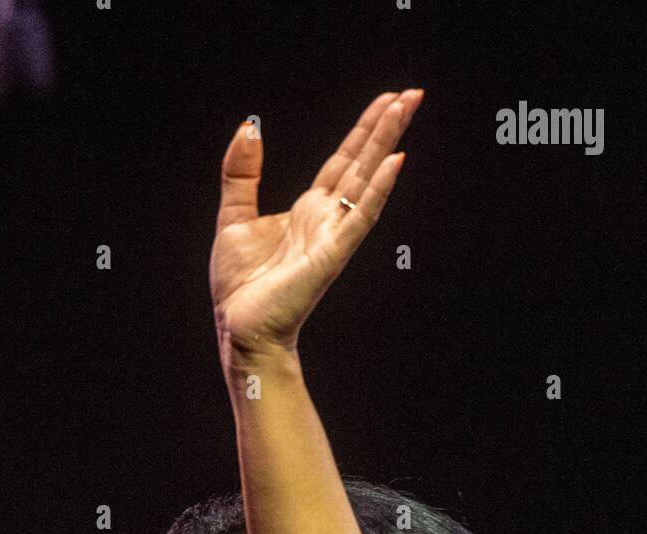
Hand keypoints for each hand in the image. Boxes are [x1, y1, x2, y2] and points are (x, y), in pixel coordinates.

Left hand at [209, 89, 423, 360]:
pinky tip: (396, 162)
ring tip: (408, 107)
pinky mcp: (331, 254)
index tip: (387, 100)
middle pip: (362, 162)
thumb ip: (241, 173)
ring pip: (367, 180)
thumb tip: (249, 128)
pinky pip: (361, 217)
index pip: (343, 161)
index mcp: (309, 211)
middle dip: (386, 126)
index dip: (364, 130)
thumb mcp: (233, 215)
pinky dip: (379, 189)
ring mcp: (333, 235)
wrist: (240, 327)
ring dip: (388, 143)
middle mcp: (327, 219)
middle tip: (413, 93)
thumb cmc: (240, 285)